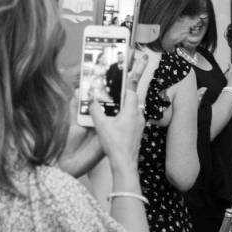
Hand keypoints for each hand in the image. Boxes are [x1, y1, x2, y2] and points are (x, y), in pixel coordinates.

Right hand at [91, 54, 155, 171]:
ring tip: (117, 95)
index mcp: (131, 111)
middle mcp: (138, 116)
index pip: (130, 89)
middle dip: (127, 87)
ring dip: (126, 101)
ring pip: (133, 107)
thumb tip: (92, 99)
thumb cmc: (115, 146)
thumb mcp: (101, 125)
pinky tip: (117, 114)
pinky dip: (126, 112)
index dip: (128, 78)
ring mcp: (139, 124)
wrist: (125, 164)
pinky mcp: (137, 131)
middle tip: (126, 76)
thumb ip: (96, 110)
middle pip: (133, 96)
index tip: (128, 67)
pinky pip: (132, 116)